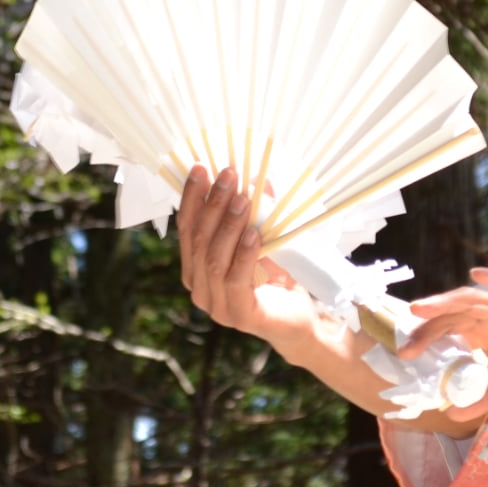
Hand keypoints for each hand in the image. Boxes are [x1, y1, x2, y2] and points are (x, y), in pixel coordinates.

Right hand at [177, 166, 311, 349]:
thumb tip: (257, 178)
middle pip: (198, 240)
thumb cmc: (277, 277)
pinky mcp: (239, 315)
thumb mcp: (261, 239)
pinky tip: (254, 234)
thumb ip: (252, 214)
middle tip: (227, 176)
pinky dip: (243, 254)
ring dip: (227, 225)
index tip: (201, 169)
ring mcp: (216, 305)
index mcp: (196, 268)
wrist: (300, 317)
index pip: (186, 228)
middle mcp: (199, 287)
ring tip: (243, 200)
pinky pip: (235, 280)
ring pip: (213, 259)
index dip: (192, 198)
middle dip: (211, 204)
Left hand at [399, 267, 487, 418]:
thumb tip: (452, 415)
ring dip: (446, 301)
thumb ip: (483, 400)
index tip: (405, 356)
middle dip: (427, 328)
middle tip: (405, 346)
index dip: (425, 341)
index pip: (446, 333)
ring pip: (472, 300)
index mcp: (483, 335)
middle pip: (451, 316)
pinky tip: (477, 273)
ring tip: (421, 308)